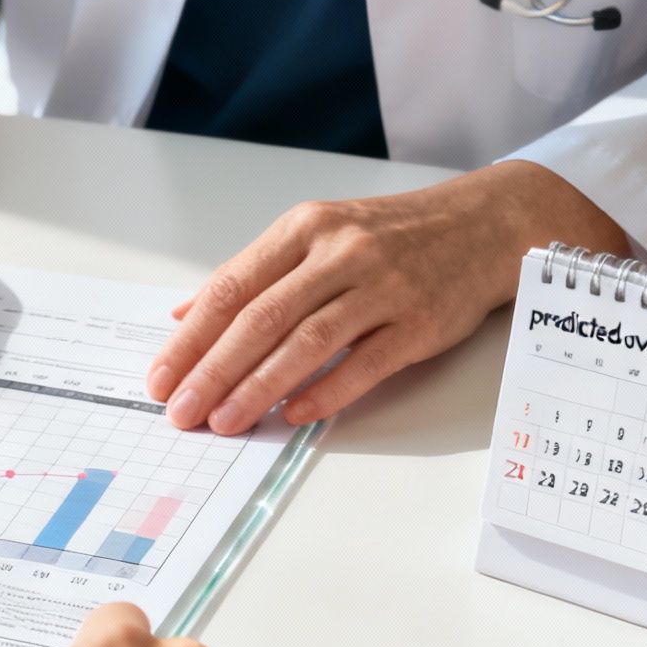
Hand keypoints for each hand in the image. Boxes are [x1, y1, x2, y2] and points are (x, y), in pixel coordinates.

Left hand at [148, 160, 628, 433]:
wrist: (484, 224)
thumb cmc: (391, 235)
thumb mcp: (316, 234)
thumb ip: (252, 273)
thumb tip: (183, 312)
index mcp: (305, 229)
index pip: (232, 287)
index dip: (191, 337)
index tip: (161, 376)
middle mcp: (340, 253)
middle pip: (262, 318)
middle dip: (213, 370)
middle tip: (182, 412)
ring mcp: (382, 287)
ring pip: (307, 342)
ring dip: (258, 387)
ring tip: (225, 422)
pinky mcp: (420, 322)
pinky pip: (365, 363)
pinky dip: (325, 391)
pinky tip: (292, 415)